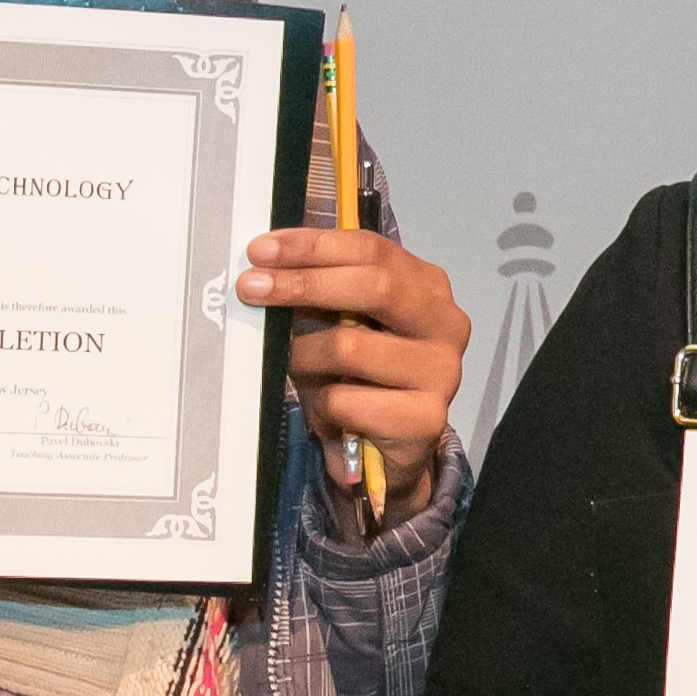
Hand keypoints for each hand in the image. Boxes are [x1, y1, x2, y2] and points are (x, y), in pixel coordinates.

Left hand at [239, 228, 469, 525]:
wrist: (391, 449)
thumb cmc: (362, 377)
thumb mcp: (345, 324)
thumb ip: (324, 292)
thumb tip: (264, 267)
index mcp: (427, 287)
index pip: (371, 249)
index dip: (313, 246)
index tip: (260, 250)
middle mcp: (445, 323)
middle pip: (374, 286)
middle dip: (304, 283)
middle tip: (251, 287)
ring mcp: (442, 372)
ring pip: (350, 347)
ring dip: (305, 357)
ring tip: (293, 369)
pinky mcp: (426, 418)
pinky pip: (347, 400)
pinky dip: (321, 404)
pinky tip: (326, 411)